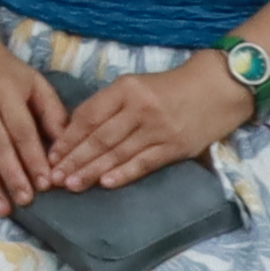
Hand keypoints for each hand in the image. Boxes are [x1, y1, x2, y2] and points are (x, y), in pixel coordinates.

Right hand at [0, 33, 69, 213]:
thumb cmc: (6, 72)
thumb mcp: (35, 82)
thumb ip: (52, 113)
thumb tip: (65, 148)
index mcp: (6, 92)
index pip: (22, 130)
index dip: (33, 158)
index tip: (47, 183)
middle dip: (12, 176)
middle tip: (25, 201)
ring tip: (3, 209)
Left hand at [37, 48, 253, 192]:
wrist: (218, 88)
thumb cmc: (171, 87)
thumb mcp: (137, 85)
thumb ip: (110, 105)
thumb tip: (76, 131)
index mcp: (126, 88)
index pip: (89, 115)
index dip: (68, 137)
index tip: (51, 154)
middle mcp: (140, 108)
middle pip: (100, 137)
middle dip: (74, 159)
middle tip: (53, 177)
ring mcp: (158, 129)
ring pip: (118, 153)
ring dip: (92, 171)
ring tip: (71, 184)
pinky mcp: (175, 147)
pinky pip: (144, 163)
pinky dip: (123, 173)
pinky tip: (106, 183)